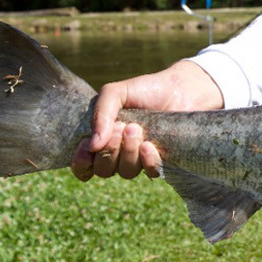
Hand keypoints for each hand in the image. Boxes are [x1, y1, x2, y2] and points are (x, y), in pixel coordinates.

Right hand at [71, 60, 223, 180]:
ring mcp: (138, 158)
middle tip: (121, 127)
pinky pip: (149, 173)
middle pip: (103, 170)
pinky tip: (149, 145)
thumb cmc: (145, 89)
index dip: (81, 162)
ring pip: (125, 172)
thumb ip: (100, 113)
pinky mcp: (160, 161)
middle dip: (109, 151)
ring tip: (136, 129)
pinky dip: (147, 160)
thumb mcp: (116, 93)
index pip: (83, 164)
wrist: (180, 89)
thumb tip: (93, 145)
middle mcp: (118, 152)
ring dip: (128, 152)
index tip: (87, 147)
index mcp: (102, 138)